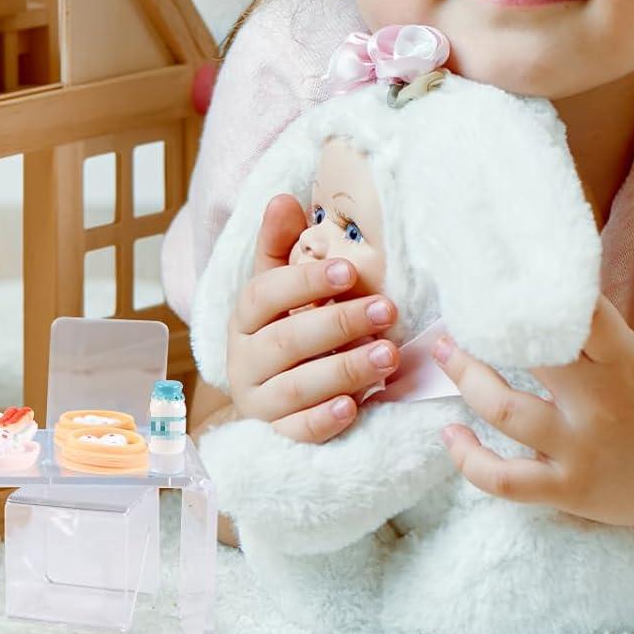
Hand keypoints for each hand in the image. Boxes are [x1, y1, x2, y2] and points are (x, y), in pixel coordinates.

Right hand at [225, 192, 401, 443]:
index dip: (303, 282)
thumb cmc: (280, 329)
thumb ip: (279, 244)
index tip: (348, 271)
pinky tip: (355, 407)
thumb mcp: (276, 285)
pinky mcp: (277, 436)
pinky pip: (297, 432)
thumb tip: (284, 198)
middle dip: (338, 324)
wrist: (264, 399)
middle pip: (285, 341)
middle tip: (388, 310)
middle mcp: (244, 359)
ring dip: (344, 370)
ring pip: (296, 386)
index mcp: (243, 317)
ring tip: (389, 355)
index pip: (263, 294)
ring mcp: (259, 401)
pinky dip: (324, 420)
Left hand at [437, 212, 633, 529]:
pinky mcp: (569, 491)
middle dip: (483, 327)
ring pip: (503, 409)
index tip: (492, 266)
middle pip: (526, 353)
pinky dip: (469, 459)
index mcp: (623, 362)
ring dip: (465, 378)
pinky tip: (450, 433)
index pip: (571, 314)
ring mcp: (580, 451)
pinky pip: (505, 480)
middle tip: (454, 304)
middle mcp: (598, 405)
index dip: (530, 290)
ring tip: (443, 349)